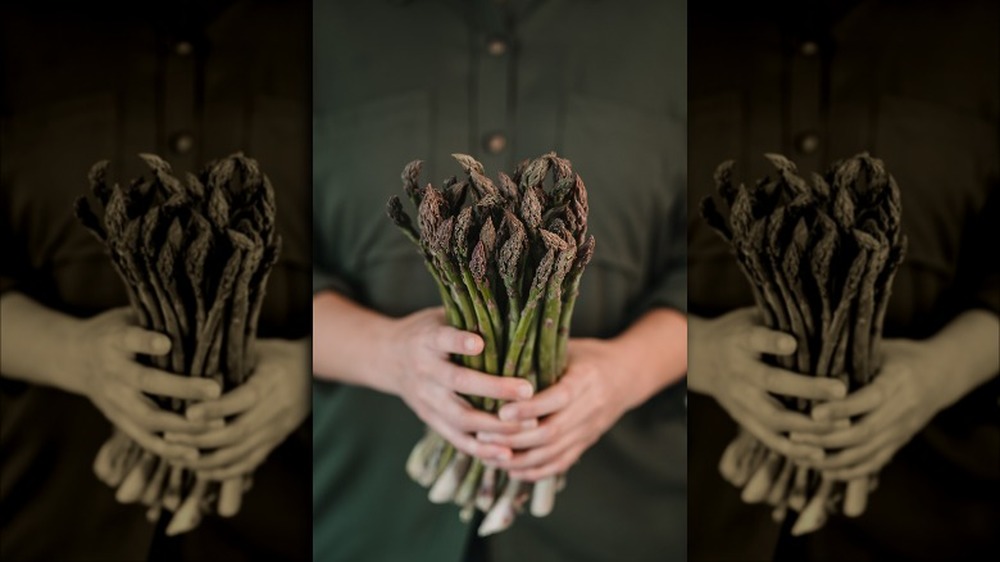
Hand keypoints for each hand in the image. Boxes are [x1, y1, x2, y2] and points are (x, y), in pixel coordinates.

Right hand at [70, 307, 218, 461]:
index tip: (166, 342)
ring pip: (147, 416)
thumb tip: (201, 314)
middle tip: (215, 390)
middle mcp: (113, 371)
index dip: (146, 341)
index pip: (130, 338)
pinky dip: (168, 449)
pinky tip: (194, 454)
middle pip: (146, 382)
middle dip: (182, 388)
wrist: (76, 358)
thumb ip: (158, 320)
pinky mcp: (118, 419)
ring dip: (182, 425)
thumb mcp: (130, 316)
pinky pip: (143, 439)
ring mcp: (114, 400)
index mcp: (114, 340)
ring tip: (216, 425)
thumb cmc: (118, 332)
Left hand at [165, 338, 309, 479]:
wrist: (313, 371)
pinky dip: (223, 472)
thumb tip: (189, 359)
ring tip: (177, 458)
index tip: (187, 414)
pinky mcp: (275, 442)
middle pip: (237, 432)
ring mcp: (277, 429)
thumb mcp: (257, 349)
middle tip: (170, 438)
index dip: (215, 409)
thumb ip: (229, 358)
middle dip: (200, 439)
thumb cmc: (277, 355)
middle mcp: (277, 409)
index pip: (243, 399)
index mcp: (272, 381)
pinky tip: (200, 471)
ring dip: (206, 460)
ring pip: (240, 453)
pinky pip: (249, 463)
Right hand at [382, 307, 534, 461]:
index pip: (443, 339)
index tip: (479, 342)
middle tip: (527, 390)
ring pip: (460, 416)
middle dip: (493, 388)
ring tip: (527, 426)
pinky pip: (456, 438)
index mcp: (427, 340)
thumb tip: (515, 312)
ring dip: (494, 425)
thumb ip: (468, 318)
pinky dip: (481, 449)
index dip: (458, 342)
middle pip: (458, 382)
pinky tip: (507, 454)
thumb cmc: (428, 332)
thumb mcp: (441, 316)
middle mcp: (425, 370)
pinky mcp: (430, 419)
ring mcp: (426, 399)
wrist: (387, 358)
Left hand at [476, 338, 633, 480]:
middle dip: (515, 438)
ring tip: (490, 456)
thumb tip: (499, 354)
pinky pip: (561, 463)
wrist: (628, 375)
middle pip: (552, 432)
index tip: (501, 412)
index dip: (529, 409)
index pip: (557, 399)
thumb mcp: (569, 347)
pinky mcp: (586, 443)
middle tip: (484, 436)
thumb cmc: (589, 356)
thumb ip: (541, 354)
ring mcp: (590, 430)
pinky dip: (536, 471)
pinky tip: (512, 471)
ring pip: (553, 453)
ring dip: (520, 459)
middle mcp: (591, 408)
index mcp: (586, 379)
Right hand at [689, 308, 845, 459]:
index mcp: (740, 341)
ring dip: (808, 424)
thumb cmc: (739, 334)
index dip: (772, 341)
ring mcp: (739, 399)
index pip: (755, 339)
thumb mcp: (752, 317)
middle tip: (841, 390)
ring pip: (773, 417)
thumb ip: (780, 321)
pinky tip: (819, 454)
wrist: (699, 357)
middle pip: (771, 382)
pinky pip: (768, 438)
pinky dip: (793, 449)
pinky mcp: (742, 419)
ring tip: (842, 425)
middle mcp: (738, 371)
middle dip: (807, 388)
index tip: (791, 342)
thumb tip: (825, 317)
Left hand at [792, 339, 951, 478]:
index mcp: (897, 382)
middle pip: (863, 432)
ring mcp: (902, 431)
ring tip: (801, 457)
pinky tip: (824, 471)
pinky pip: (874, 463)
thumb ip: (852, 356)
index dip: (841, 409)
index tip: (813, 413)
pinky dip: (849, 472)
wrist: (942, 374)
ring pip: (866, 453)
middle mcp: (902, 410)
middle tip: (794, 437)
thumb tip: (811, 356)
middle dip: (826, 439)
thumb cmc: (901, 355)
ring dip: (832, 460)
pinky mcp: (899, 444)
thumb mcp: (880, 348)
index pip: (867, 399)